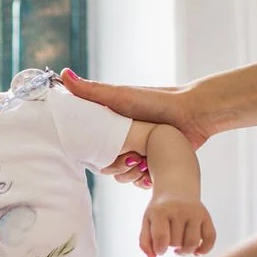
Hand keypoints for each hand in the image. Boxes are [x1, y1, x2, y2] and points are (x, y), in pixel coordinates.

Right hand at [60, 69, 212, 187]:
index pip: (91, 149)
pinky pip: (140, 182)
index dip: (94, 155)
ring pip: (123, 177)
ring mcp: (139, 155)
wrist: (194, 115)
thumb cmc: (157, 101)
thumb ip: (90, 90)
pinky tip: (152, 172)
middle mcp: (123, 142)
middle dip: (117, 166)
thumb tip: (62, 74)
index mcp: (110, 127)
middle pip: (106, 166)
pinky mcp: (153, 165)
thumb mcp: (120, 96)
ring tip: (145, 163)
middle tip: (132, 158)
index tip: (103, 153)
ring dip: (132, 175)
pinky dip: (145, 180)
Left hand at [141, 194, 215, 256]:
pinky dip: (204, 249)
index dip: (160, 249)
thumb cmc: (159, 210)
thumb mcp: (147, 221)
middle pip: (176, 242)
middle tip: (169, 240)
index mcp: (161, 210)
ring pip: (192, 243)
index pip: (161, 237)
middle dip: (171, 246)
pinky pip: (210, 238)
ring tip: (179, 249)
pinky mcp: (206, 216)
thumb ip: (145, 241)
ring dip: (185, 251)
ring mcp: (194, 212)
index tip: (159, 250)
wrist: (176, 190)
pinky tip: (196, 252)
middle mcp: (179, 209)